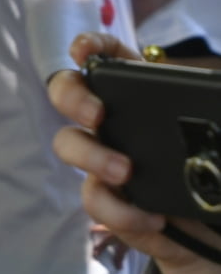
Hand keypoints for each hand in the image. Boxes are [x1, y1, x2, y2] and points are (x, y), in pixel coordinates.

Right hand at [50, 31, 220, 269]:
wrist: (217, 226)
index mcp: (140, 94)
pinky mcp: (105, 199)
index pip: (106, 57)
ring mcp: (102, 158)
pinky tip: (153, 218)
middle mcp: (112, 121)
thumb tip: (220, 98)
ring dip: (92, 156)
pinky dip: (121, 212)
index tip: (82, 52)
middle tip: (97, 115)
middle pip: (67, 93)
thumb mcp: (220, 130)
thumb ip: (216, 110)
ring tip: (126, 172)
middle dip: (73, 97)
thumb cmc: (219, 173)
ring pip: (69, 145)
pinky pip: (93, 199)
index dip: (90, 47)